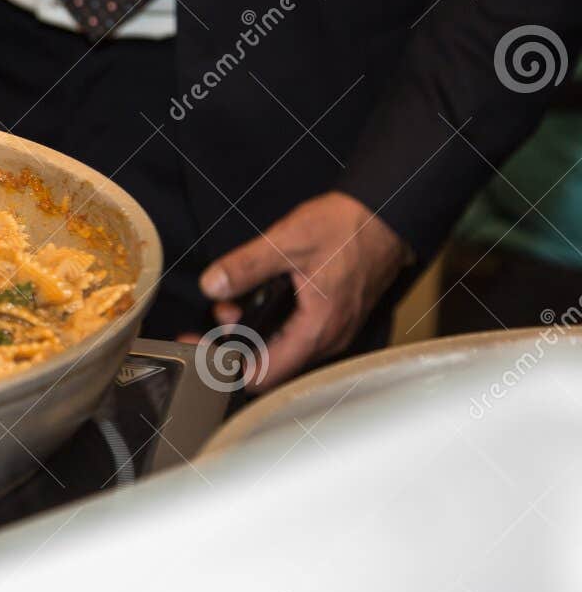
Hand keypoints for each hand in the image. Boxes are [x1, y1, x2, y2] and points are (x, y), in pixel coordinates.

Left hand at [195, 192, 408, 390]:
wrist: (387, 216)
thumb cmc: (348, 228)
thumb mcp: (288, 241)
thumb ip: (246, 266)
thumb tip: (212, 285)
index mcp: (317, 328)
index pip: (263, 375)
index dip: (226, 363)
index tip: (204, 342)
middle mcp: (328, 339)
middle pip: (269, 364)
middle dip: (236, 341)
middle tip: (219, 310)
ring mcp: (333, 331)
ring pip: (282, 349)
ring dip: (252, 330)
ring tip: (233, 302)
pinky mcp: (333, 319)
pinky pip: (295, 335)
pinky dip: (271, 322)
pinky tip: (257, 297)